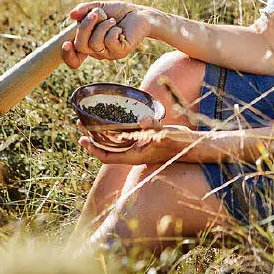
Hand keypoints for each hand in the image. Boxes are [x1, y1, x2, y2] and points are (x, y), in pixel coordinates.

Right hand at [61, 0, 150, 68]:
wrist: (139, 13)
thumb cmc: (118, 11)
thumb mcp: (99, 7)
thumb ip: (84, 10)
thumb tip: (71, 15)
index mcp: (89, 44)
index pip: (73, 59)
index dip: (66, 55)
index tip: (65, 43)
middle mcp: (97, 52)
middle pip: (80, 45)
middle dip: (85, 26)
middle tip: (96, 13)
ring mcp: (109, 54)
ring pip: (94, 43)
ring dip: (102, 25)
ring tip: (112, 20)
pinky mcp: (121, 52)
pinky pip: (109, 42)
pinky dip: (113, 29)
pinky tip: (120, 28)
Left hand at [78, 124, 194, 164]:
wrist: (193, 146)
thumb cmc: (180, 144)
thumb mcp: (167, 136)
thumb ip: (154, 129)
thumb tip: (142, 120)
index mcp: (135, 156)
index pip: (108, 156)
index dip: (94, 149)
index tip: (83, 139)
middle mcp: (134, 152)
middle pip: (107, 147)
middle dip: (93, 137)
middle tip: (80, 122)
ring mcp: (138, 145)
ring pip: (114, 141)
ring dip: (102, 131)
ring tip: (90, 119)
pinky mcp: (144, 138)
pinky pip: (125, 134)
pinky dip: (116, 127)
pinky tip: (113, 117)